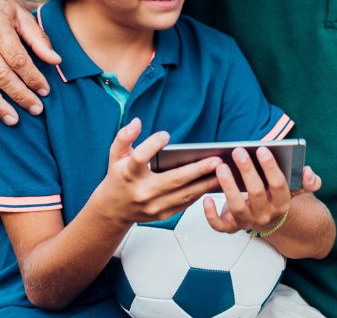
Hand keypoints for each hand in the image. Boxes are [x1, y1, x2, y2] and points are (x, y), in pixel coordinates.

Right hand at [0, 0, 60, 124]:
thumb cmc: (6, 11)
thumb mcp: (24, 16)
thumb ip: (39, 39)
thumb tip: (56, 61)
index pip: (17, 59)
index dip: (32, 77)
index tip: (45, 91)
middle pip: (0, 74)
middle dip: (20, 95)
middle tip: (37, 110)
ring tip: (14, 120)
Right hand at [95, 118, 222, 225]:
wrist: (114, 209)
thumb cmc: (118, 178)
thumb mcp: (115, 155)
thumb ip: (124, 137)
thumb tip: (137, 122)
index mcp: (128, 174)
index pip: (140, 158)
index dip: (152, 146)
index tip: (165, 135)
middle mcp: (142, 192)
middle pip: (173, 180)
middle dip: (197, 170)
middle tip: (216, 161)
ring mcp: (153, 206)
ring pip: (184, 194)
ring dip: (206, 183)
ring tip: (223, 171)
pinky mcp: (162, 214)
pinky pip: (185, 203)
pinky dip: (200, 193)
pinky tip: (212, 182)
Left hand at [203, 147, 321, 232]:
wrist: (272, 221)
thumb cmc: (278, 196)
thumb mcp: (298, 188)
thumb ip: (308, 180)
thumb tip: (309, 173)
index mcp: (282, 202)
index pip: (279, 184)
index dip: (271, 167)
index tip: (262, 149)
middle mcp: (266, 214)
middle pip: (256, 193)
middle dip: (247, 171)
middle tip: (238, 151)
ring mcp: (248, 221)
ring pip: (237, 207)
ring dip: (228, 187)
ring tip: (221, 167)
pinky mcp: (232, 227)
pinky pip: (219, 226)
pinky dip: (210, 215)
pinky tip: (206, 198)